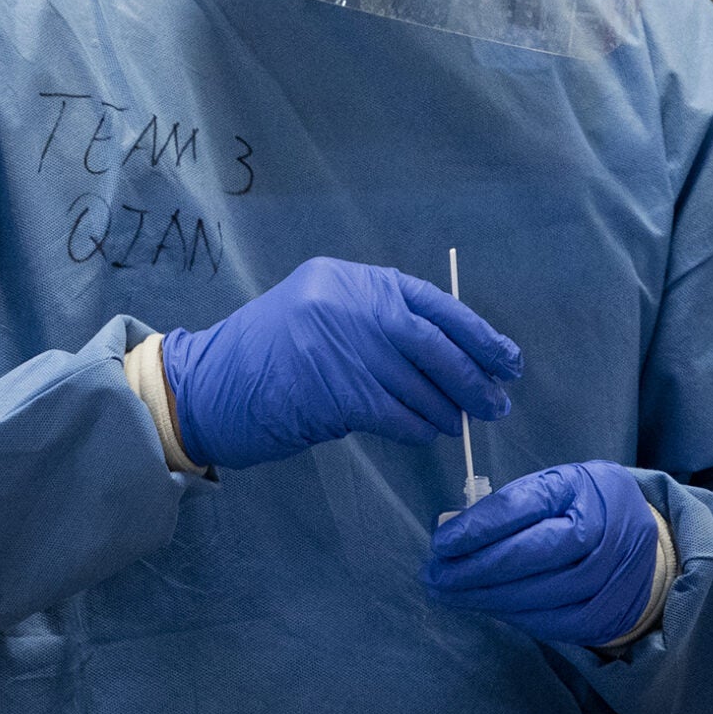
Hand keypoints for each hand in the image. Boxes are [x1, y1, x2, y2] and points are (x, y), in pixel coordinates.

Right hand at [160, 257, 519, 469]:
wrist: (205, 386)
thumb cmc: (270, 355)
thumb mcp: (324, 314)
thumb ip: (378, 322)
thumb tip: (451, 354)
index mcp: (353, 280)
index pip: (434, 303)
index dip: (478, 334)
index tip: (507, 360)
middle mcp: (349, 304)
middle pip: (434, 342)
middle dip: (473, 375)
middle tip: (497, 402)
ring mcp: (340, 345)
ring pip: (417, 381)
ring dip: (447, 407)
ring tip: (463, 422)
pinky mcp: (333, 390)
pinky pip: (394, 412)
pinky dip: (418, 425)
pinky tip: (429, 433)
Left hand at [421, 461, 663, 647]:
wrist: (646, 546)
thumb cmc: (585, 507)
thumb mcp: (557, 486)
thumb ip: (513, 505)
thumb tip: (454, 534)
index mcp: (582, 487)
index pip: (520, 507)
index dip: (476, 528)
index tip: (441, 543)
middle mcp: (599, 531)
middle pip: (527, 555)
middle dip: (473, 568)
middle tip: (434, 575)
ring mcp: (604, 577)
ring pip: (534, 594)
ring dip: (483, 597)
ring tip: (449, 593)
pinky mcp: (601, 614)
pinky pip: (547, 622)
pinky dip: (510, 615)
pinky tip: (486, 605)